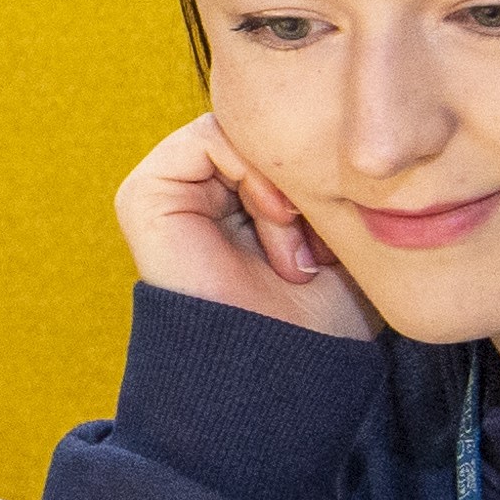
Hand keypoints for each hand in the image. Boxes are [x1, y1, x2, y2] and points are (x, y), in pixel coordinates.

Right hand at [114, 114, 374, 338]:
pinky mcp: (147, 193)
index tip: (337, 243)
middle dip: (303, 179)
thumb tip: (353, 123)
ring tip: (298, 251)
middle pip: (264, 131)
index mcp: (236, 200)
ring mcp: (170, 190)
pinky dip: (254, 174)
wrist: (277, 377)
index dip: (317, 172)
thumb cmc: (317, 322)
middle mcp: (199, 191)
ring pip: (245, 131)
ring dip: (285, 185)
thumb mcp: (344, 233)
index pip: (281, 137)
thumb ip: (337, 178)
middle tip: (321, 248)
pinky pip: (212, 136)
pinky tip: (274, 225)